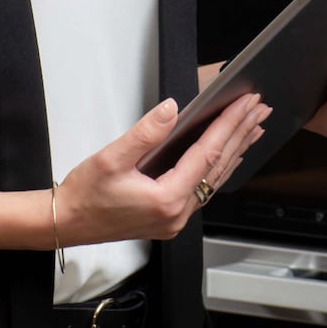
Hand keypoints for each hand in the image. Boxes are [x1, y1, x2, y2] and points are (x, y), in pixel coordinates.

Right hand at [56, 93, 269, 244]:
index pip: (207, 153)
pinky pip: (203, 190)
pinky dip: (218, 168)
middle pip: (218, 167)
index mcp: (167, 198)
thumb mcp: (110, 158)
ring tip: (253, 128)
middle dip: (241, 134)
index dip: (229, 124)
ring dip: (234, 151)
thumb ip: (145, 133)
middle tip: (259, 109)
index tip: (245, 103)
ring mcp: (175, 219)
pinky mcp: (169, 219)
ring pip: (214, 180)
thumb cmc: (85, 195)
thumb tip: (171, 109)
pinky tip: (226, 156)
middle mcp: (177, 213)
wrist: (66, 224)